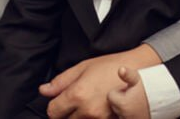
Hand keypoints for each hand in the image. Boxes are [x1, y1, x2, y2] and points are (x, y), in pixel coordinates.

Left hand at [39, 44, 159, 117]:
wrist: (136, 71)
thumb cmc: (109, 67)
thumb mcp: (82, 68)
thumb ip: (60, 82)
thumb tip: (44, 90)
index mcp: (77, 95)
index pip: (53, 112)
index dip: (54, 106)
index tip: (58, 100)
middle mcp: (87, 111)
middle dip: (65, 112)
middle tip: (74, 100)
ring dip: (78, 116)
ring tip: (87, 102)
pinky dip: (91, 117)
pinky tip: (96, 106)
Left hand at [107, 67, 148, 118]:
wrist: (165, 100)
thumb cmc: (151, 89)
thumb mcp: (138, 79)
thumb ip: (128, 75)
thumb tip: (120, 69)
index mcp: (123, 104)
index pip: (110, 96)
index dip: (119, 91)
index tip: (129, 90)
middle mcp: (125, 115)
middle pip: (114, 105)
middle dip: (121, 100)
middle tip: (134, 96)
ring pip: (120, 112)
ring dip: (125, 108)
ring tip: (137, 102)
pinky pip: (126, 117)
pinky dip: (130, 114)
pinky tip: (138, 109)